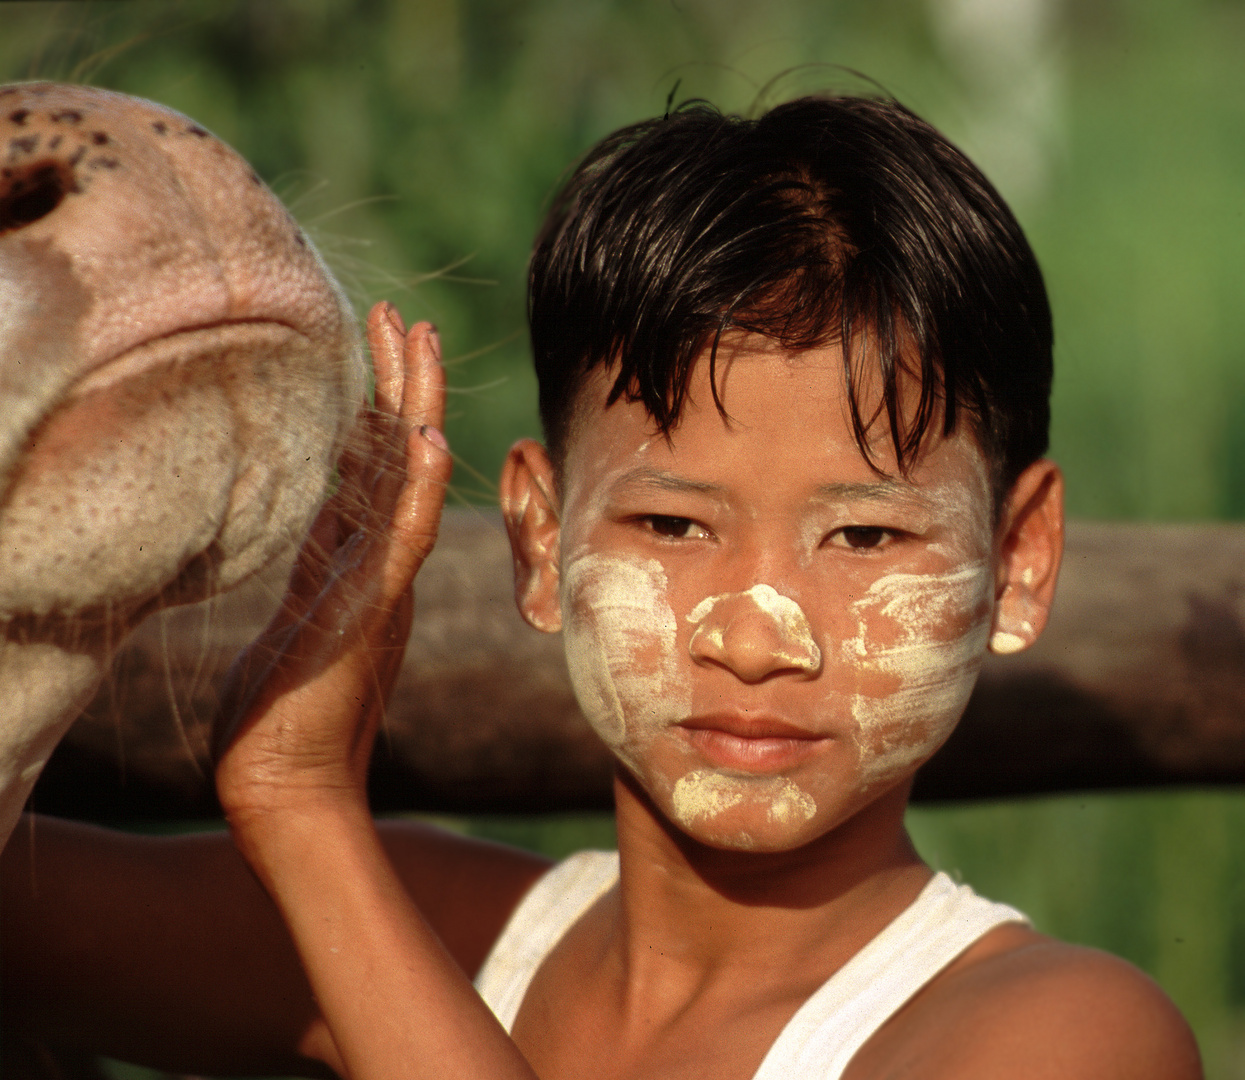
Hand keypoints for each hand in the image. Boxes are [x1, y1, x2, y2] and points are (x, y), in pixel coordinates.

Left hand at [214, 303, 451, 826]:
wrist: (283, 775)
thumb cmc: (282, 707)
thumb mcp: (296, 610)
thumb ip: (316, 559)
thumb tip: (322, 512)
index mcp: (355, 555)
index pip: (371, 460)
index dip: (380, 397)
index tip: (382, 337)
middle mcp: (375, 559)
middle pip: (394, 453)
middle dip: (399, 381)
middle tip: (402, 316)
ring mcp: (379, 583)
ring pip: (406, 483)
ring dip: (414, 410)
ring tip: (421, 345)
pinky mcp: (373, 613)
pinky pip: (402, 544)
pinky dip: (417, 492)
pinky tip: (427, 441)